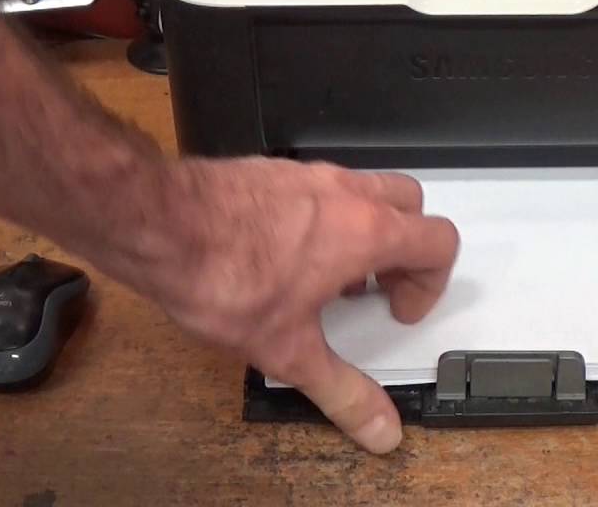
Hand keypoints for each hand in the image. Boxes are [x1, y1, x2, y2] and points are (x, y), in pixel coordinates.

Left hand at [138, 157, 458, 452]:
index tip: (397, 309)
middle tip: (379, 286)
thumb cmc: (222, 272)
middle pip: (412, 206)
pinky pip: (320, 188)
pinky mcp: (273, 172)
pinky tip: (286, 256)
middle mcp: (345, 193)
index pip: (439, 242)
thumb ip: (342, 391)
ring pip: (366, 190)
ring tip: (332, 275)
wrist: (158, 224)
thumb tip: (379, 425)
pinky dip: (324, 217)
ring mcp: (309, 175)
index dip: (429, 283)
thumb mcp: (289, 351)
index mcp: (367, 231)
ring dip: (367, 230)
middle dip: (406, 249)